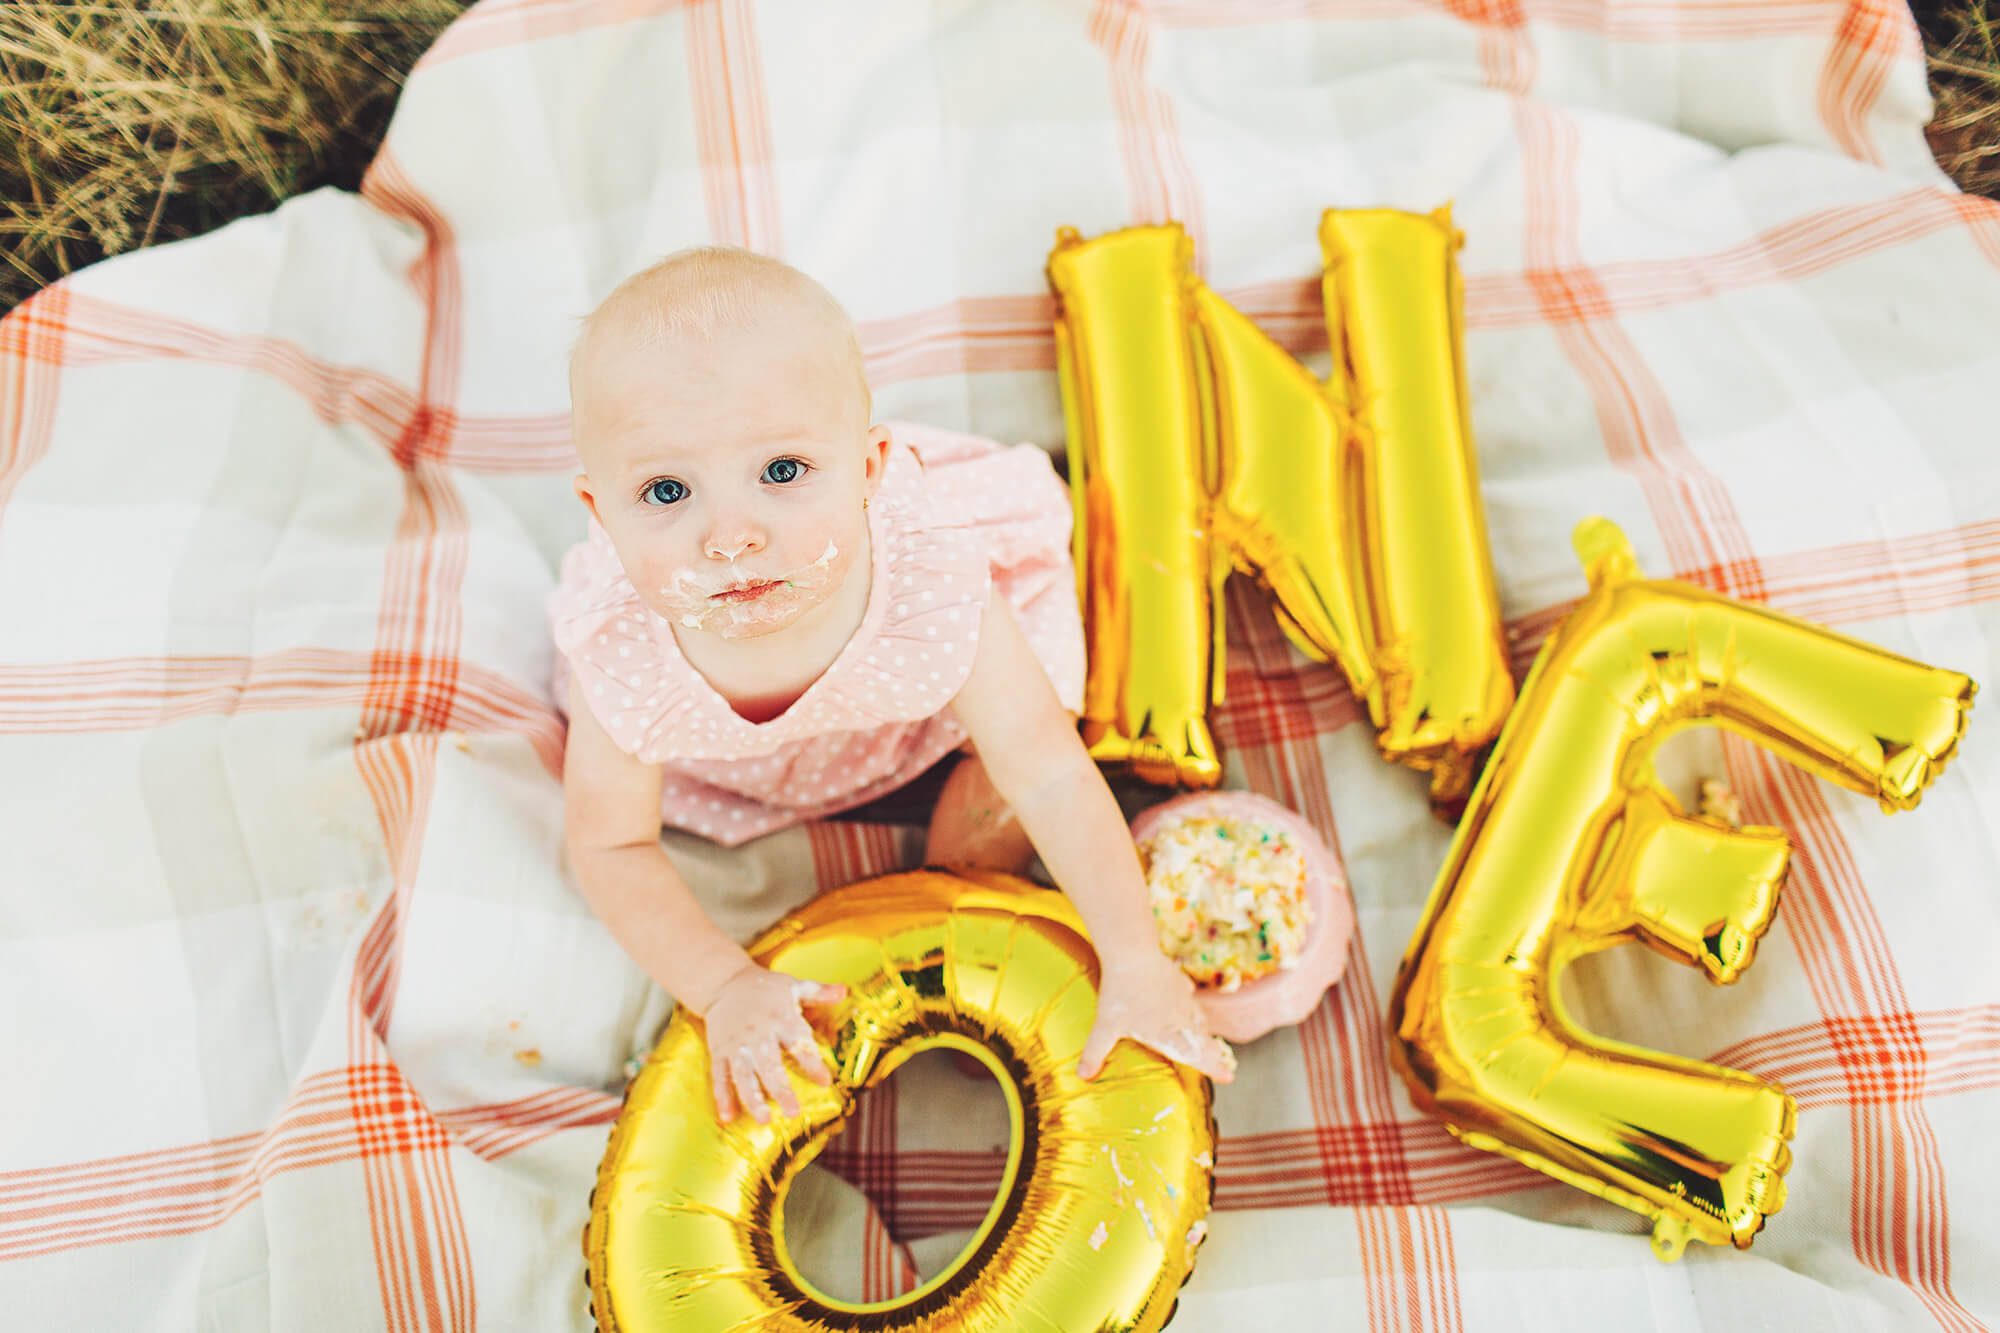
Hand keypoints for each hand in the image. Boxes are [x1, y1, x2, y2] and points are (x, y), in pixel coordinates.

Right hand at [695, 962, 846, 1123]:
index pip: (799, 1042)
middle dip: (781, 1090)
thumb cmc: (766, 989)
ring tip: (763, 1119)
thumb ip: (818, 992)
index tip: (825, 1081)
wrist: (725, 983)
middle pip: (769, 1065)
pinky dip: (723, 1097)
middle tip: (793, 1112)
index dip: (812, 1062)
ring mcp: (736, 1045)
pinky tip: (728, 1118)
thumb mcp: (793, 986)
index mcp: (780, 1018)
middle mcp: (757, 1034)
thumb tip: (844, 991)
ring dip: (753, 1098)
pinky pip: (720, 1076)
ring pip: (743, 1075)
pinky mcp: (719, 1052)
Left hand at [1079, 951, 1236, 1083]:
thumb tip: (1082, 1076)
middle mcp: (1180, 1018)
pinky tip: (1190, 1005)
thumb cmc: (1120, 993)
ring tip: (1210, 1042)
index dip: (1213, 1067)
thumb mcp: (1105, 1025)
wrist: (1133, 954)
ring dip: (1206, 1033)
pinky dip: (1192, 1007)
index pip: (1196, 1056)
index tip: (1228, 1077)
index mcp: (1167, 1034)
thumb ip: (1095, 1052)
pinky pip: (1189, 997)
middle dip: (1215, 1055)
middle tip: (1227, 1067)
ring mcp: (1182, 998)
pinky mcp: (1178, 981)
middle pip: (1203, 1041)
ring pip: (1199, 1020)